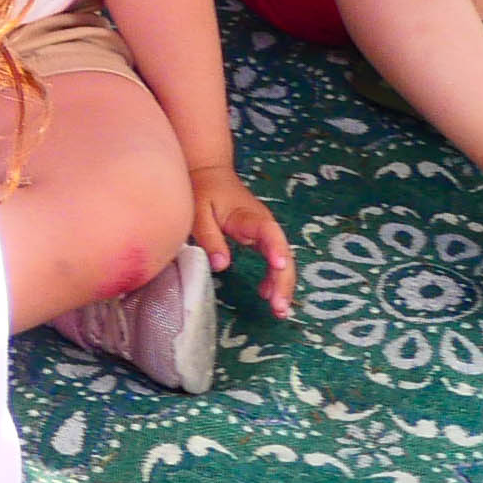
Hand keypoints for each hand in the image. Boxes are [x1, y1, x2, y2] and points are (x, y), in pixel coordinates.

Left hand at [187, 161, 296, 319]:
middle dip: (284, 280)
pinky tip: (267, 295)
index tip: (278, 267)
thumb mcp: (198, 212)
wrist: (210, 172)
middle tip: (279, 306)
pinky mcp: (260, 238)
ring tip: (279, 310)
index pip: (267, 232)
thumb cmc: (203, 190)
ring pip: (282, 259)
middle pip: (282, 252)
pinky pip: (273, 260)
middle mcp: (263, 224)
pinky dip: (273, 278)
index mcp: (248, 215)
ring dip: (283, 284)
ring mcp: (264, 232)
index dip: (275, 249)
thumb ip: (210, 238)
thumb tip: (221, 265)